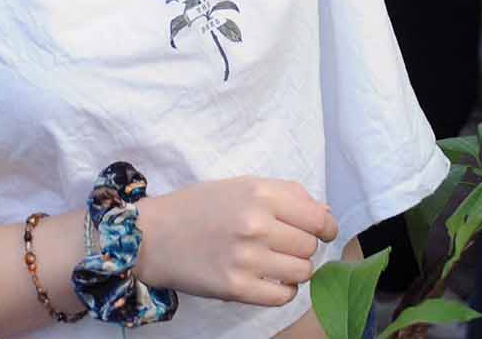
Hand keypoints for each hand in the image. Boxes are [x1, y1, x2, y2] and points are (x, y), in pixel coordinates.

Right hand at [137, 178, 338, 306]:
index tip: (324, 232)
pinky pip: (282, 296)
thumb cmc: (201, 206)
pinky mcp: (235, 289)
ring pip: (301, 271)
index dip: (326, 227)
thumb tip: (324, 214)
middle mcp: (257, 224)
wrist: (155, 235)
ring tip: (279, 263)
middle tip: (288, 245)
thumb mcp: (244, 186)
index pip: (317, 217)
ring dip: (297, 270)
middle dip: (305, 247)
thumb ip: (287, 195)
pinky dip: (284, 291)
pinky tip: (272, 281)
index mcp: (261, 193)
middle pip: (309, 245)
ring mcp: (246, 258)